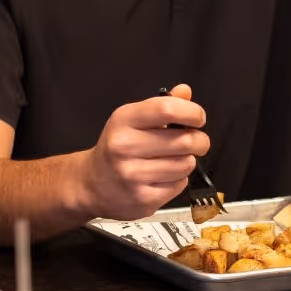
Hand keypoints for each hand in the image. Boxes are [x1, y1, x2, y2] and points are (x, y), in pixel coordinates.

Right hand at [80, 83, 209, 219]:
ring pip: (185, 164)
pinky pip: (179, 184)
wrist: (91, 183)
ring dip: (186, 161)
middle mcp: (125, 146)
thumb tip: (184, 92)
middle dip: (199, 141)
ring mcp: (133, 174)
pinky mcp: (143, 198)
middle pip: (184, 140)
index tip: (197, 118)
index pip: (167, 109)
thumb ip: (161, 106)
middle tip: (196, 141)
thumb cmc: (116, 148)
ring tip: (172, 160)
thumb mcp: (132, 120)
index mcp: (124, 120)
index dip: (192, 112)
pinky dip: (178, 180)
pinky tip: (163, 176)